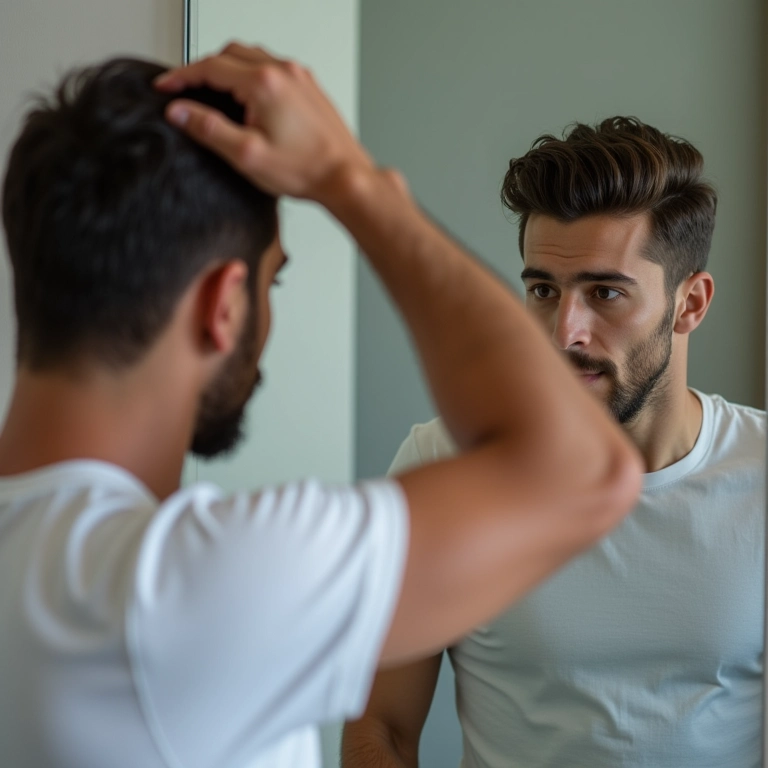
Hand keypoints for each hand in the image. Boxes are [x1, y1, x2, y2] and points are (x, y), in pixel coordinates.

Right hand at [155, 42, 374, 202]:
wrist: (345, 177)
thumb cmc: (306, 169)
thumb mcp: (247, 155)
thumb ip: (209, 129)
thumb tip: (180, 112)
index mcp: (264, 83)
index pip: (209, 66)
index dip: (181, 76)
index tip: (166, 87)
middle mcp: (284, 71)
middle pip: (230, 53)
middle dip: (204, 69)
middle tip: (188, 89)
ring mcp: (299, 77)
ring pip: (252, 56)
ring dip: (228, 68)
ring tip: (214, 92)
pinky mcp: (309, 87)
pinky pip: (272, 67)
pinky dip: (251, 73)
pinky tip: (248, 96)